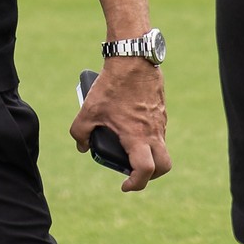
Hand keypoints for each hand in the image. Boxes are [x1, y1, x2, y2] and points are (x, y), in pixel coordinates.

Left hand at [69, 55, 171, 192]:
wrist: (132, 58)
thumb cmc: (111, 85)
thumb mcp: (88, 110)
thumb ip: (79, 132)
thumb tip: (81, 146)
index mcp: (137, 137)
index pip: (145, 171)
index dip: (135, 184)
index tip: (124, 184)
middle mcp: (153, 132)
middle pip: (164, 166)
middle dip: (151, 175)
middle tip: (134, 171)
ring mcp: (160, 121)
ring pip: (161, 147)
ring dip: (148, 153)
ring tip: (127, 143)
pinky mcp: (161, 110)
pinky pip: (158, 131)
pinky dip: (148, 136)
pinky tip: (130, 122)